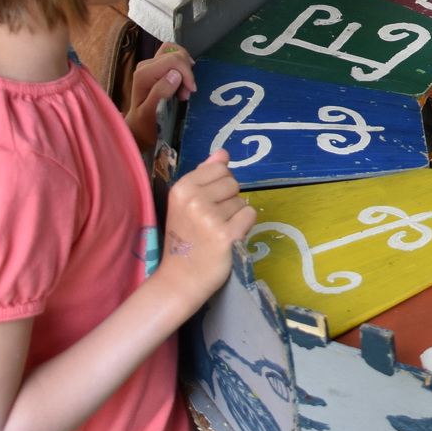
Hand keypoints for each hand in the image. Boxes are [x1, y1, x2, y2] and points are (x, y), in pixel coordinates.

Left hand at [125, 44, 195, 152]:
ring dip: (185, 70)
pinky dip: (182, 67)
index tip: (190, 92)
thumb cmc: (146, 124)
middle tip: (186, 94)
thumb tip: (175, 74)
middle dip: (186, 73)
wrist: (139, 127)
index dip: (186, 73)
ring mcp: (149, 65)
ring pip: (175, 53)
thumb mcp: (152, 113)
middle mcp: (145, 65)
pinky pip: (173, 57)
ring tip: (184, 90)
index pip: (173, 60)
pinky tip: (183, 82)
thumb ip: (161, 92)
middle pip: (175, 55)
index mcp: (144, 74)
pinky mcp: (155, 66)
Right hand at [157, 149, 253, 306]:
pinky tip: (228, 238)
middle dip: (228, 200)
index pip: (220, 168)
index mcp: (182, 188)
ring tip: (216, 231)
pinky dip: (243, 227)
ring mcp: (210, 217)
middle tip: (211, 221)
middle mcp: (194, 199)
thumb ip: (205, 175)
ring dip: (234, 216)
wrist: (181, 277)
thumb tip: (223, 153)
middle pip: (233, 183)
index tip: (206, 205)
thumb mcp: (186, 202)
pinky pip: (249, 215)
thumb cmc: (186, 238)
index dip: (218, 187)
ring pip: (241, 201)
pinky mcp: (227, 234)